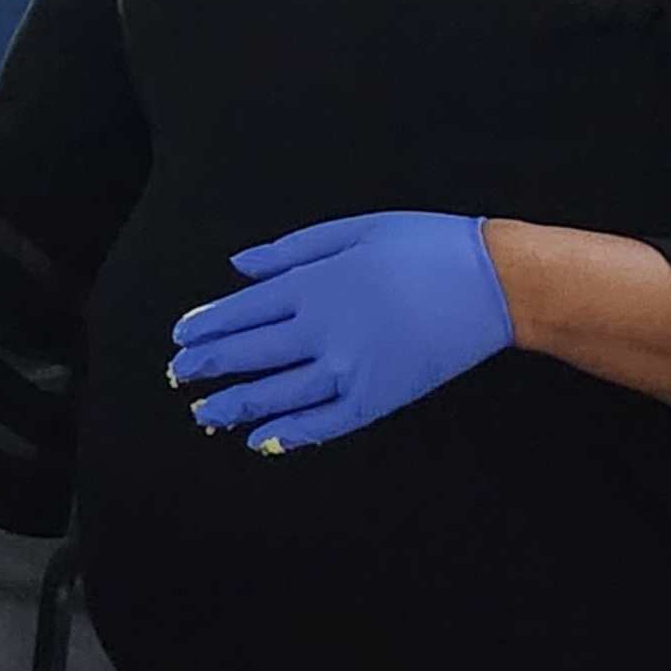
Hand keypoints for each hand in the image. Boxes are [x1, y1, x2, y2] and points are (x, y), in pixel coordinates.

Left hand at [171, 214, 513, 454]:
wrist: (492, 283)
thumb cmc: (423, 245)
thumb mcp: (351, 230)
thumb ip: (289, 251)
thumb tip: (237, 267)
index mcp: (311, 285)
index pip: (240, 313)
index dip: (205, 328)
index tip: (179, 339)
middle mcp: (320, 331)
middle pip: (248, 355)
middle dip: (206, 368)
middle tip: (178, 378)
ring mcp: (348, 370)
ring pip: (276, 395)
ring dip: (235, 406)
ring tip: (205, 415)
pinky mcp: (377, 399)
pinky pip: (323, 423)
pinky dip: (290, 434)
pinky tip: (264, 441)